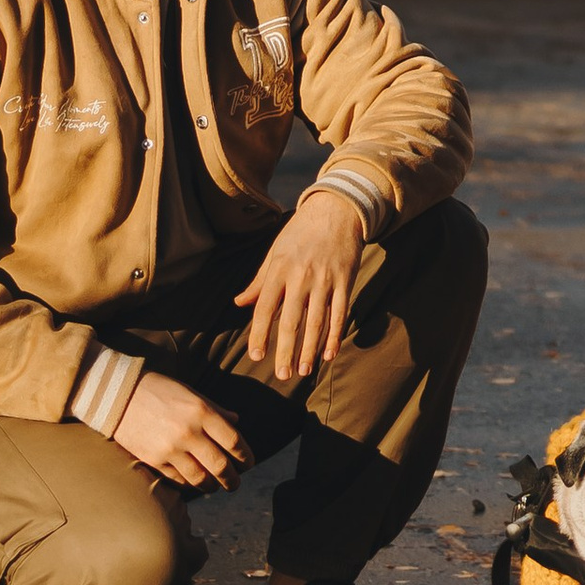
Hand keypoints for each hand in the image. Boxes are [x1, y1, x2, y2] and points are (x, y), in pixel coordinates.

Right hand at [112, 369, 249, 490]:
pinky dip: (189, 484)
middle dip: (232, 479)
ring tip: (215, 486)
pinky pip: (178, 480)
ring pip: (200, 479)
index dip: (246, 456)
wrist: (119, 395)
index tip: (248, 464)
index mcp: (202, 412)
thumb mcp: (192, 393)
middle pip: (220, 466)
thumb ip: (216, 409)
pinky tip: (194, 482)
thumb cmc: (160, 390)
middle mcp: (189, 432)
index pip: (233, 441)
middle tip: (236, 484)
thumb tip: (237, 422)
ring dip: (211, 486)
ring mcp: (170, 449)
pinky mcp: (154, 461)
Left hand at [235, 189, 367, 384]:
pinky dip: (335, 336)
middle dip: (285, 351)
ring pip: (316, 322)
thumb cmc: (300, 232)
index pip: (266, 308)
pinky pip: (340, 314)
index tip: (257, 356)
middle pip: (291, 321)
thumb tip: (239, 303)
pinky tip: (329, 354)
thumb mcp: (275, 251)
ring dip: (310, 350)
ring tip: (303, 371)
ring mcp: (325, 280)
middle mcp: (301, 276)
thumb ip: (259, 281)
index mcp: (279, 269)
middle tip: (282, 375)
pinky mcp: (345, 281)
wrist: (336, 209)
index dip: (260, 334)